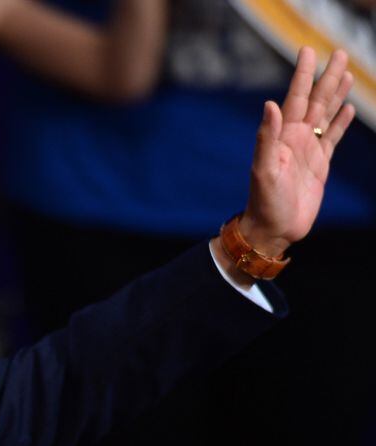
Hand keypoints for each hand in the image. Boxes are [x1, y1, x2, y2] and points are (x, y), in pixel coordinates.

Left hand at [239, 47, 355, 255]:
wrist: (273, 229)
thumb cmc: (264, 202)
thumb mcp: (263, 169)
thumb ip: (266, 137)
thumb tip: (270, 104)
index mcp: (282, 136)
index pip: (295, 98)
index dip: (303, 75)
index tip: (309, 51)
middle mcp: (295, 139)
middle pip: (315, 101)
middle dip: (327, 78)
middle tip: (340, 54)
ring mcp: (308, 150)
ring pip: (326, 115)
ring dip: (335, 94)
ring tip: (346, 73)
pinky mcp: (319, 164)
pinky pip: (332, 137)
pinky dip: (340, 122)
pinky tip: (347, 108)